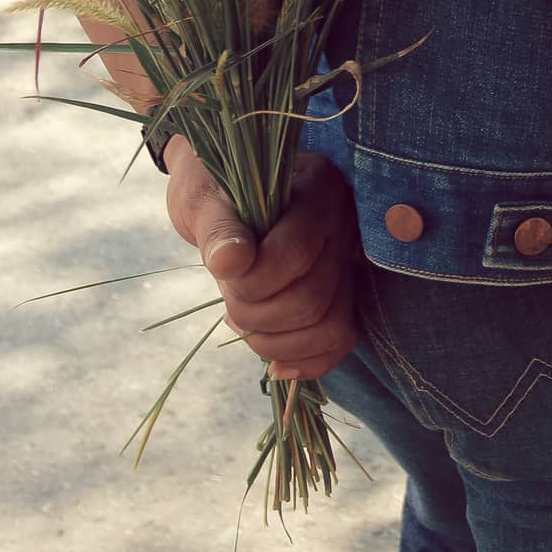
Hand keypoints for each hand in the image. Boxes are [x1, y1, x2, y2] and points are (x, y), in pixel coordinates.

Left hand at [163, 138, 359, 381]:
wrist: (224, 195)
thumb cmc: (214, 190)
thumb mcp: (204, 200)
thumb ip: (218, 230)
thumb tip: (229, 263)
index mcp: (318, 186)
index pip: (298, 251)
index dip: (256, 280)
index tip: (223, 274)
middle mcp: (343, 223)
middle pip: (314, 298)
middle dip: (259, 315)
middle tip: (229, 302)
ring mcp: (347, 260)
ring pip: (331, 327)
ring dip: (277, 342)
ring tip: (243, 323)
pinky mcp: (341, 292)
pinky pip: (339, 341)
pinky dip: (307, 361)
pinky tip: (274, 365)